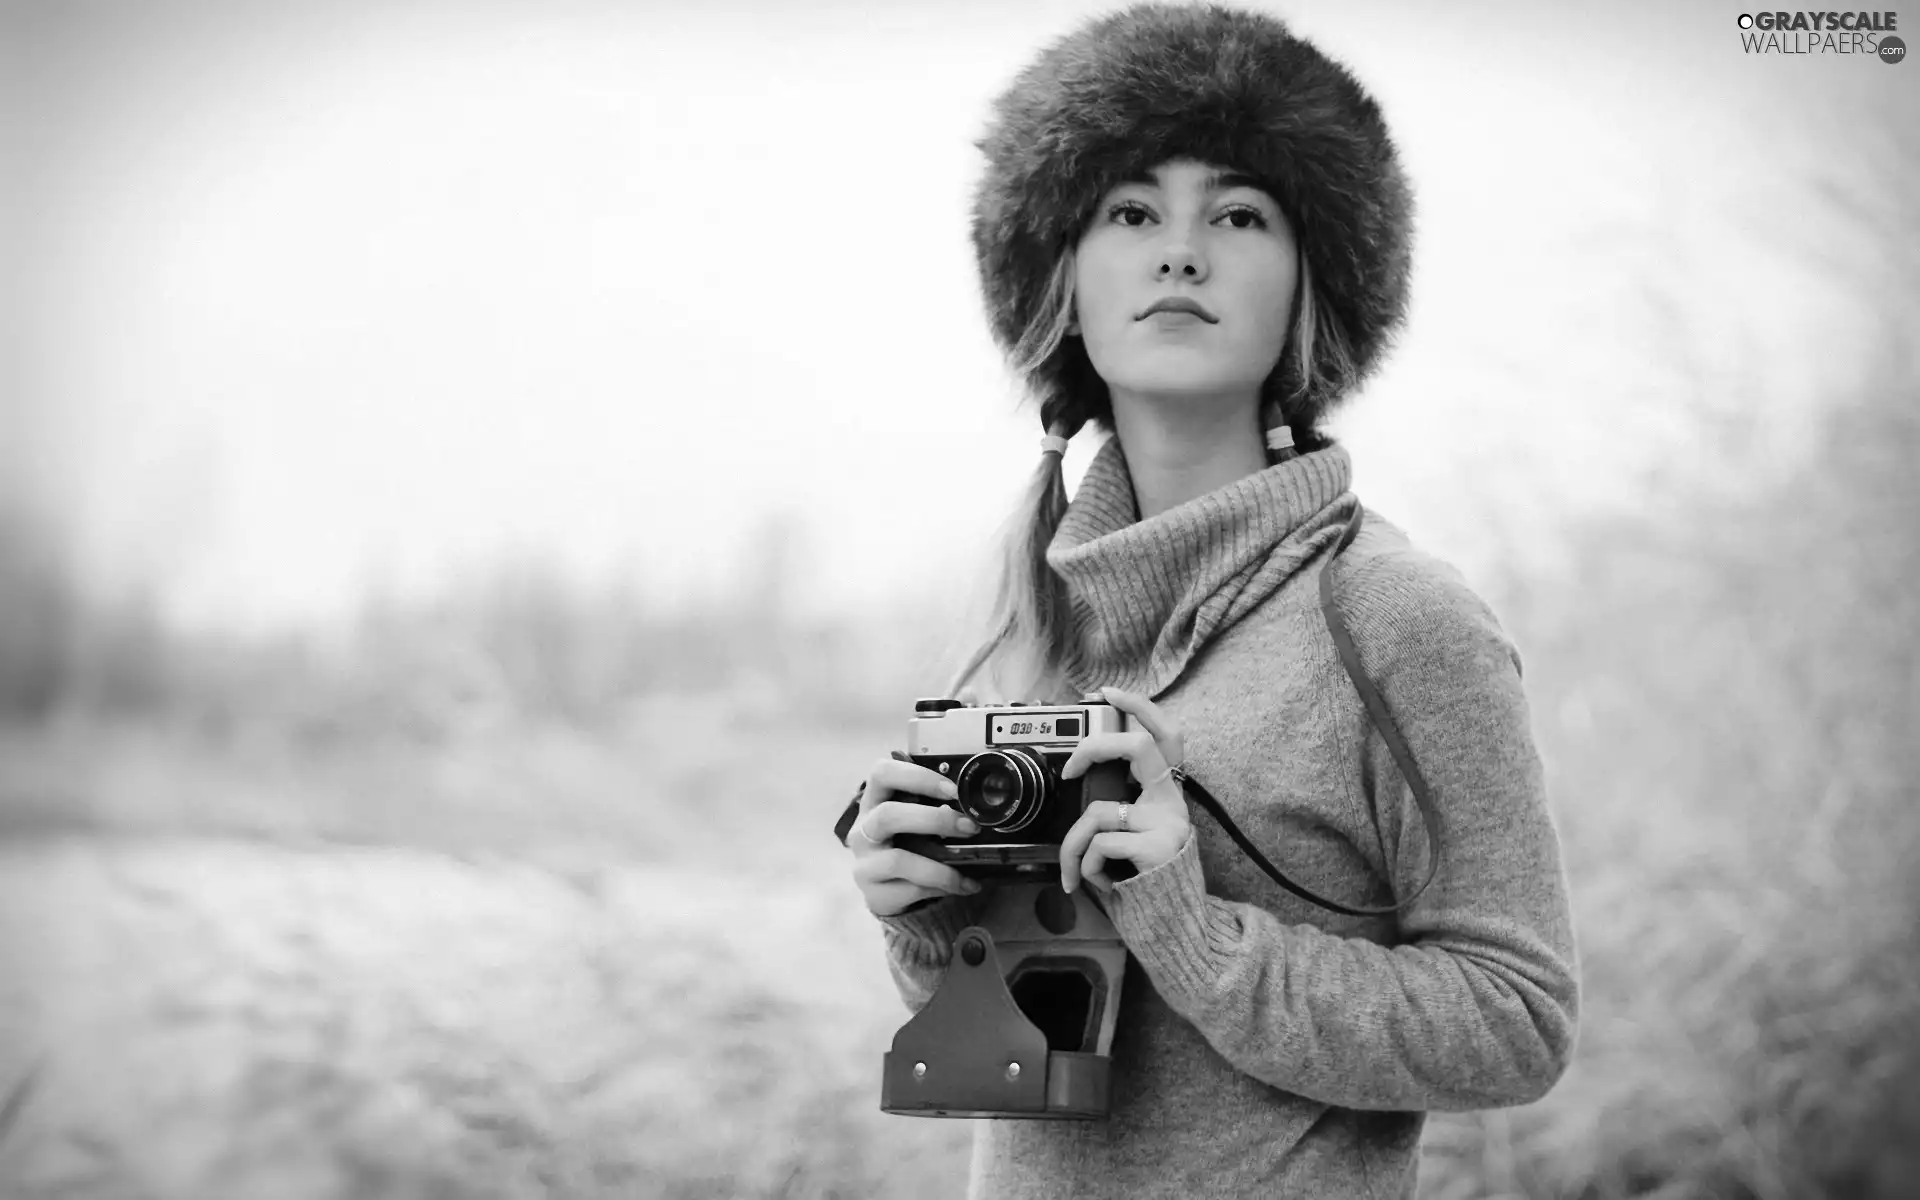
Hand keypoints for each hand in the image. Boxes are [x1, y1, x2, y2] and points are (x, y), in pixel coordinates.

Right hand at [847, 754, 985, 916]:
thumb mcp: (915, 820)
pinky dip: (941, 887)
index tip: (953, 790)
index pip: (881, 774)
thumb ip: (934, 807)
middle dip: (934, 820)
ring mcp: (864, 864)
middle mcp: (862, 830)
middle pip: (888, 815)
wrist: (890, 890)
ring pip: (897, 860)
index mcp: (874, 801)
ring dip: (939, 866)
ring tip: (969, 871)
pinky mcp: (874, 894)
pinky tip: (961, 886)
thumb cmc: (908, 844)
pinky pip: (909, 890)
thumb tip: (975, 805)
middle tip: (970, 827)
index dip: (917, 777)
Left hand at [1058, 686, 1191, 895]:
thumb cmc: (1143, 884)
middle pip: (1139, 746)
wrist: (1176, 930)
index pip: (1167, 736)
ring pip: (1098, 811)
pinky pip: (1099, 844)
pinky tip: (1099, 884)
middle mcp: (1173, 803)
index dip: (1140, 707)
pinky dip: (1085, 868)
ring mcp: (1168, 823)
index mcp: (1165, 795)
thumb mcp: (1133, 838)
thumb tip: (1077, 786)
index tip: (1108, 692)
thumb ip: (1118, 809)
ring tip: (1075, 872)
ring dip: (1072, 847)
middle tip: (1069, 771)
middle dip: (1094, 749)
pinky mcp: (1157, 848)